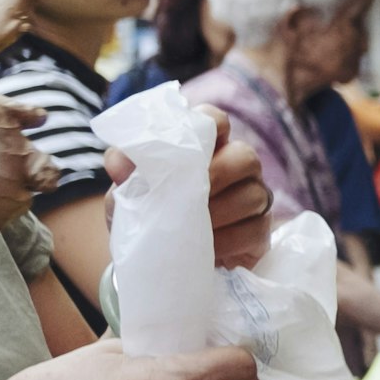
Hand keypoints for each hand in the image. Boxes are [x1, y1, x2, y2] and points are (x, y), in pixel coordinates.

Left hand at [99, 110, 277, 271]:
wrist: (157, 259)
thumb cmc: (147, 215)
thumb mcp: (127, 194)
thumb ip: (125, 173)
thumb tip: (118, 164)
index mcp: (205, 146)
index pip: (215, 120)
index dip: (208, 126)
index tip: (187, 148)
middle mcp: (238, 165)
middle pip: (245, 156)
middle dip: (215, 177)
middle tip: (184, 199)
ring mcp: (255, 196)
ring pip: (253, 195)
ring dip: (218, 215)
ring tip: (189, 231)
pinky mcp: (261, 230)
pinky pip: (255, 229)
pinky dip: (227, 241)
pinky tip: (206, 250)